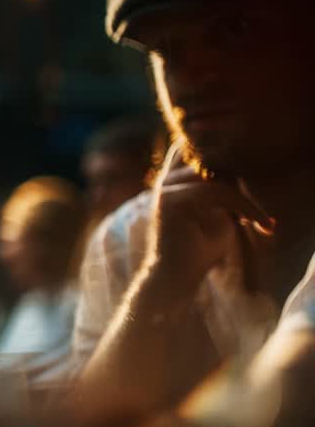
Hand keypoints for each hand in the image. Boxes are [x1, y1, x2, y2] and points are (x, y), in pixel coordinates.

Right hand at [142, 142, 269, 298]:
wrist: (177, 276)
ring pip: (216, 178)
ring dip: (243, 200)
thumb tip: (235, 174)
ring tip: (260, 221)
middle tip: (252, 214)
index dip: (218, 158)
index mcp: (173, 181)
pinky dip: (242, 207)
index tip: (242, 192)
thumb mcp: (217, 213)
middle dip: (236, 182)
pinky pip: (215, 191)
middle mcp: (166, 180)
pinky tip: (255, 224)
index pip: (192, 150)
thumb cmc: (199, 249)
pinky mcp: (171, 200)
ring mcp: (166, 188)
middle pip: (210, 161)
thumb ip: (222, 190)